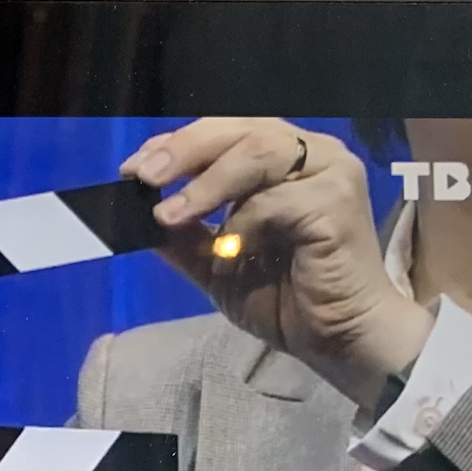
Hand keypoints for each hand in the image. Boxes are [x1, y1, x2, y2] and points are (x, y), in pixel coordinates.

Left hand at [125, 118, 433, 410]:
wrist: (337, 340)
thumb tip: (136, 214)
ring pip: (257, 151)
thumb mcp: (217, 265)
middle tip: (144, 178)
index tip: (133, 170)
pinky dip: (242, 224)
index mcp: (284, 160)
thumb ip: (184, 237)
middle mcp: (312, 154)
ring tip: (170, 215)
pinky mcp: (338, 203)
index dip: (176, 145)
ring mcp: (330, 173)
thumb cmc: (287, 301)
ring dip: (206, 183)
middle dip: (184, 151)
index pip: (225, 132)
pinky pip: (275, 200)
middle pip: (240, 129)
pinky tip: (228, 253)